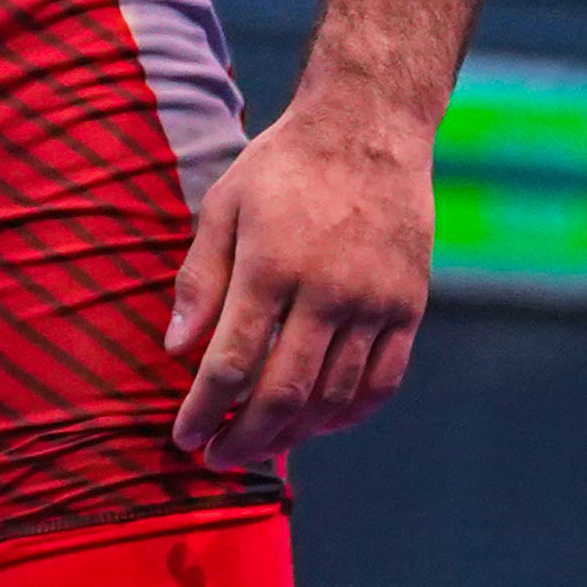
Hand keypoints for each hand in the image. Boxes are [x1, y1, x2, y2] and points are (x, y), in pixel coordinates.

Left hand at [164, 97, 433, 468]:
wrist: (368, 128)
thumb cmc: (282, 166)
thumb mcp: (224, 206)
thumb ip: (200, 280)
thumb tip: (177, 351)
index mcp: (270, 264)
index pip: (231, 364)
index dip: (204, 411)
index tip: (184, 438)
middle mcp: (326, 289)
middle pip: (282, 393)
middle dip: (243, 439)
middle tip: (217, 459)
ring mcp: (373, 301)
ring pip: (332, 398)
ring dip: (292, 435)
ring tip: (261, 444)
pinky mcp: (409, 305)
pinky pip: (381, 382)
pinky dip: (348, 415)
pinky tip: (318, 424)